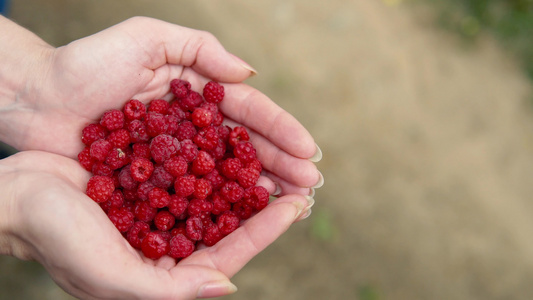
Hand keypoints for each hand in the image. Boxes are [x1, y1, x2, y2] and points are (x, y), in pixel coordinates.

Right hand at [1, 151, 310, 298]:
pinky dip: (214, 156)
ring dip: (246, 176)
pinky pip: (192, 167)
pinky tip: (234, 140)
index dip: (265, 230)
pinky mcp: (150, 181)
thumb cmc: (57, 237)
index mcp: (165, 272)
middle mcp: (169, 243)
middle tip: (301, 180)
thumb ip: (172, 289)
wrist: (17, 193)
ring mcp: (160, 210)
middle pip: (229, 223)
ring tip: (278, 158)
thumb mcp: (112, 275)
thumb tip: (228, 286)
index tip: (297, 204)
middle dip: (266, 203)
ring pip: (216, 193)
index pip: (229, 253)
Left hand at [10, 16, 320, 192]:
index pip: (249, 111)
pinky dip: (223, 206)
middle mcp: (194, 128)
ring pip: (228, 175)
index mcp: (198, 93)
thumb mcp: (147, 38)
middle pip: (246, 148)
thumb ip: (200, 49)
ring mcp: (178, 159)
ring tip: (293, 204)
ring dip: (262, 189)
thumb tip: (250, 73)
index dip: (280, 130)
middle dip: (281, 165)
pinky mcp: (156, 184)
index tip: (309, 150)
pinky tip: (247, 217)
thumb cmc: (88, 64)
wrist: (38, 99)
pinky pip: (196, 196)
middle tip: (311, 185)